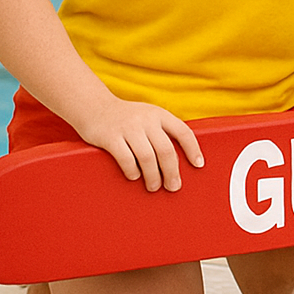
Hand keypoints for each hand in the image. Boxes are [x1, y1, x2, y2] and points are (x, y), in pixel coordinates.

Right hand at [72, 97, 203, 191]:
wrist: (94, 107)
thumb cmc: (126, 118)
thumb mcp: (148, 117)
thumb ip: (162, 132)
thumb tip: (177, 162)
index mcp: (159, 115)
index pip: (183, 131)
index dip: (193, 149)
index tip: (199, 165)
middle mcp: (146, 120)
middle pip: (166, 150)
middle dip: (172, 171)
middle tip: (173, 187)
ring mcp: (128, 128)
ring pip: (147, 157)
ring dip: (153, 176)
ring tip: (153, 187)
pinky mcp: (110, 137)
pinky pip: (126, 159)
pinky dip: (132, 171)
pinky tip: (134, 177)